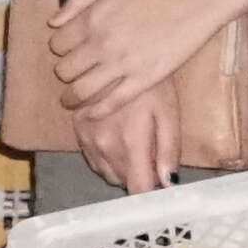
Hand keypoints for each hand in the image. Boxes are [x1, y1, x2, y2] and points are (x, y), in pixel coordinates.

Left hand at [46, 0, 247, 116]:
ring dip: (72, 97)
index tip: (67, 50)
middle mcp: (101, 44)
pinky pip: (112, 102)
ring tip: (71, 99)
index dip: (60, 48)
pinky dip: (96, 111)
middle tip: (72, 73)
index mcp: (91, 19)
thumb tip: (53, 22)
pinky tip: (91, 113)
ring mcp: (122, 64)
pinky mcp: (144, 80)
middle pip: (65, 70)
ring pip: (82, 91)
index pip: (58, 44)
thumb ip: (78, 0)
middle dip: (65, 72)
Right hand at [78, 77, 181, 195]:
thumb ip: (169, 149)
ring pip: (108, 174)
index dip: (152, 192)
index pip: (138, 189)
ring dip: (123, 167)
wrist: (114, 55)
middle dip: (139, 175)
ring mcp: (88, 140)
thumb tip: (168, 183)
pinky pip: (94, 160)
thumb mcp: (168, 111)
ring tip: (134, 142)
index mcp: (131, 144)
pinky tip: (118, 137)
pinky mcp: (78, 132)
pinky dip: (108, 157)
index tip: (160, 184)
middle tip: (151, 153)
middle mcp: (105, 147)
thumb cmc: (150, 83)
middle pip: (124, 183)